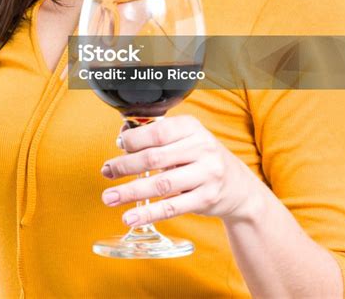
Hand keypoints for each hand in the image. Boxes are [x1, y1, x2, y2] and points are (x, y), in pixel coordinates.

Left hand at [100, 115, 264, 226]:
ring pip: (161, 184)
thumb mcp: (186, 138)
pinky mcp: (206, 199)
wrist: (238, 186)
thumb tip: (122, 139)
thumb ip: (158, 136)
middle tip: (106, 172)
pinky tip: (130, 218)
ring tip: (109, 197)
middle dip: (125, 166)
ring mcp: (206, 174)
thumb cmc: (201, 157)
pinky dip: (148, 214)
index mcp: (192, 127)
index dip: (134, 139)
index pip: (158, 131)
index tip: (118, 146)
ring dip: (130, 192)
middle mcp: (202, 148)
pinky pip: (172, 208)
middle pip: (155, 157)